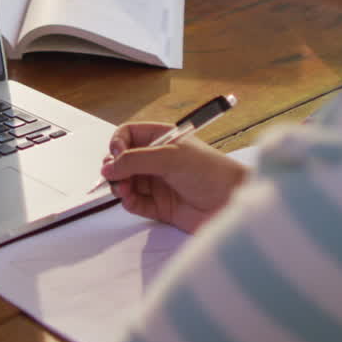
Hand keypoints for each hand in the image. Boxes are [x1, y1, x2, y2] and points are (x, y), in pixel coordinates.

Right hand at [99, 122, 250, 233]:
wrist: (232, 203)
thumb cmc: (212, 172)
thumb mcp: (171, 158)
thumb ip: (136, 160)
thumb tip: (109, 166)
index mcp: (162, 139)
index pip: (128, 135)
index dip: (118, 144)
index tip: (116, 155)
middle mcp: (157, 160)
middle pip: (122, 160)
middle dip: (115, 168)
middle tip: (115, 176)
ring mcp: (158, 183)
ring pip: (125, 182)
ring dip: (119, 186)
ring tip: (124, 190)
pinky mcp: (159, 206)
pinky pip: (135, 203)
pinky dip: (128, 202)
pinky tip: (130, 200)